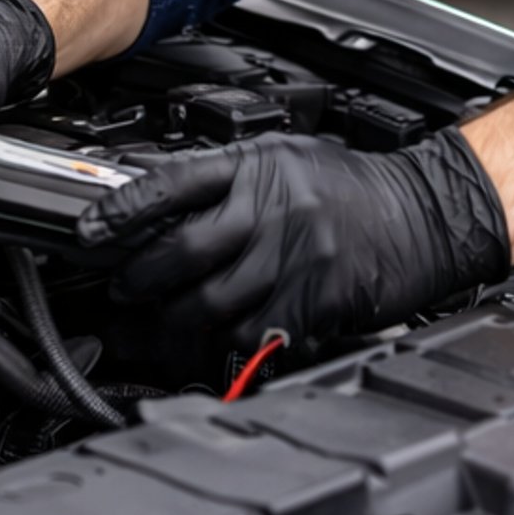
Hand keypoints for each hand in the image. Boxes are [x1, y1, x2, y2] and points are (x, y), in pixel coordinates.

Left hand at [78, 124, 509, 375]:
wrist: (426, 211)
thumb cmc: (354, 187)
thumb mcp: (288, 158)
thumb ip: (225, 177)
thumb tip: (151, 195)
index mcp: (258, 165)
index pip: (173, 181)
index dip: (122, 210)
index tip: (87, 233)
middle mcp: (274, 207)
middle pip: (182, 251)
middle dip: (137, 283)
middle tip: (117, 298)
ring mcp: (296, 255)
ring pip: (210, 305)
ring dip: (169, 332)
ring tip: (147, 340)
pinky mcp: (316, 300)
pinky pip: (254, 339)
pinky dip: (225, 354)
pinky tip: (209, 356)